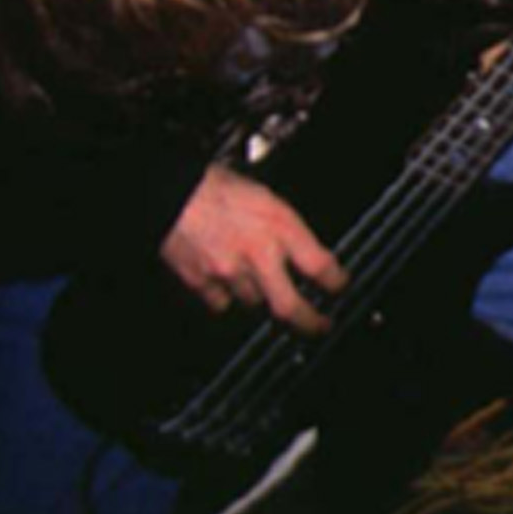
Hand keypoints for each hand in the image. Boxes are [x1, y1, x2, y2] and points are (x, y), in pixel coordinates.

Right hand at [161, 164, 345, 332]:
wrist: (172, 192)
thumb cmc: (218, 187)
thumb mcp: (268, 198)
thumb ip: (288, 228)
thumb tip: (306, 249)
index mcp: (280, 226)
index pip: (320, 266)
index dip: (336, 282)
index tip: (340, 286)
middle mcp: (258, 254)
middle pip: (289, 306)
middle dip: (309, 323)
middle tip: (320, 326)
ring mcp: (228, 273)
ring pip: (254, 302)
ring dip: (261, 296)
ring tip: (258, 280)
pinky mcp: (201, 283)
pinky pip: (222, 302)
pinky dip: (227, 296)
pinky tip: (227, 282)